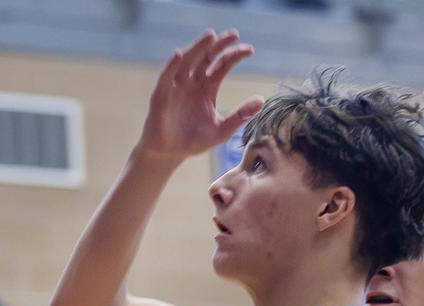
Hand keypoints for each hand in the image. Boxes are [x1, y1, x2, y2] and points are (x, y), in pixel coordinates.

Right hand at [137, 28, 263, 162]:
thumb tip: (262, 100)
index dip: (235, 55)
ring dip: (197, 47)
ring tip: (210, 36)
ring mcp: (176, 86)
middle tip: (234, 34)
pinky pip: (166, 77)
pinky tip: (178, 55)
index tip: (250, 50)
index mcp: (207, 87)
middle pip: (206, 56)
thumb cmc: (194, 141)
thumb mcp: (222, 130)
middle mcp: (192, 82)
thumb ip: (240, 115)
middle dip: (219, 44)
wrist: (170, 154)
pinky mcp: (161, 95)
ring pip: (187, 60)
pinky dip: (171, 66)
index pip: (222, 64)